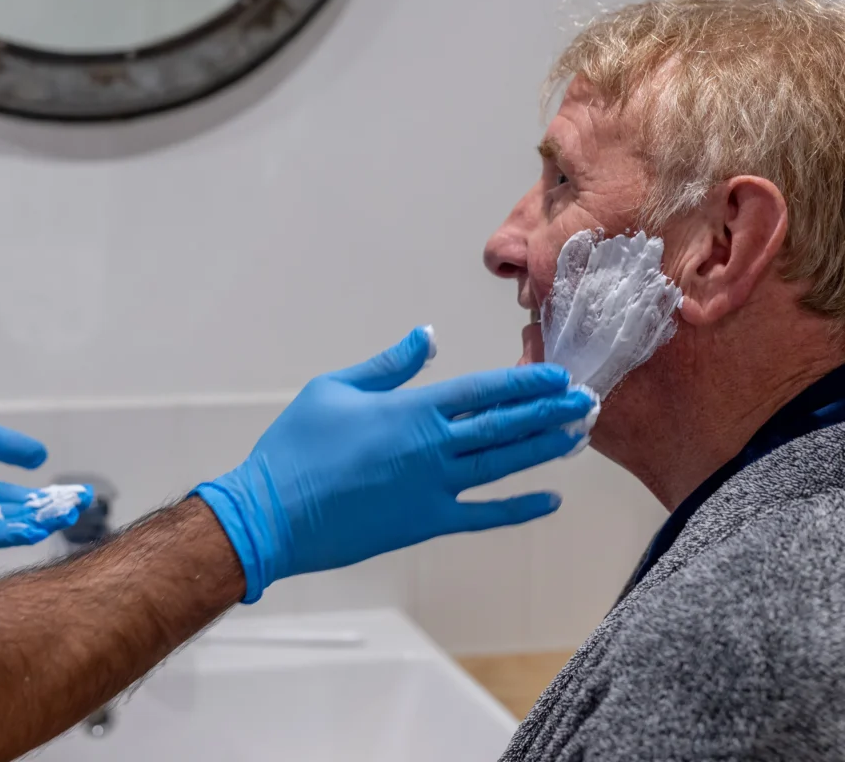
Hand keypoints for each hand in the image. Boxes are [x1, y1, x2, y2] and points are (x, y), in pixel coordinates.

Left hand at [0, 391, 91, 546]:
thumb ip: (1, 444)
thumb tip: (41, 459)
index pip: (15, 497)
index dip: (48, 497)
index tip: (80, 494)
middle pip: (9, 515)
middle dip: (45, 514)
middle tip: (78, 508)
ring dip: (26, 527)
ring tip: (58, 522)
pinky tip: (22, 530)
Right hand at [194, 327, 593, 602]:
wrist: (272, 513)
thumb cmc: (298, 445)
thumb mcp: (336, 388)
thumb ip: (390, 364)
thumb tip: (428, 335)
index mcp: (411, 410)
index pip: (483, 391)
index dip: (525, 382)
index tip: (558, 376)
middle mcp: (432, 448)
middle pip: (505, 426)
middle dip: (549, 412)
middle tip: (588, 403)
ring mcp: (433, 489)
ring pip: (503, 466)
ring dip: (544, 450)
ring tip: (578, 437)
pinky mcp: (425, 524)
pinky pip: (484, 516)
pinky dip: (519, 509)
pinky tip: (549, 500)